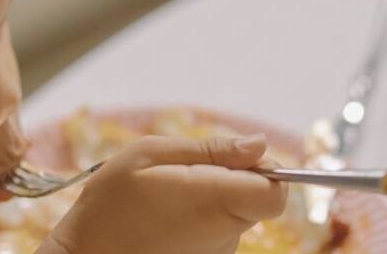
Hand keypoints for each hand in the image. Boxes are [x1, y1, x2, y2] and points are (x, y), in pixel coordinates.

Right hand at [37, 135, 286, 253]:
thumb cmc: (110, 202)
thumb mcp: (150, 154)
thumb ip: (210, 149)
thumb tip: (258, 144)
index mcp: (214, 201)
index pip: (276, 191)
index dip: (264, 170)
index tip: (233, 160)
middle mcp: (223, 234)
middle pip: (256, 200)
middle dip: (231, 180)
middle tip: (184, 174)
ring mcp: (215, 253)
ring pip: (236, 216)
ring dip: (213, 200)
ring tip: (167, 197)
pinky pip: (217, 233)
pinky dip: (199, 220)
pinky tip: (166, 217)